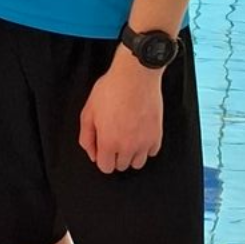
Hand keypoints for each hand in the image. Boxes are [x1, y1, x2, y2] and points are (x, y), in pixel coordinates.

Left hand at [78, 53, 163, 172]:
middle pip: (121, 166)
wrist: (135, 76)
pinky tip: (139, 133)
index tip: (103, 147)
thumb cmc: (112, 89)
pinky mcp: (157, 135)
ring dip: (131, 154)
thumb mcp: (88, 111)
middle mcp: (128, 146)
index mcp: (108, 142)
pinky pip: (152, 152)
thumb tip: (92, 153)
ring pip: (138, 163)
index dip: (102, 157)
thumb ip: (87, 136)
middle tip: (114, 136)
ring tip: (127, 137)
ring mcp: (144, 142)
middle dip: (115, 155)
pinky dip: (146, 146)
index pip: (105, 167)